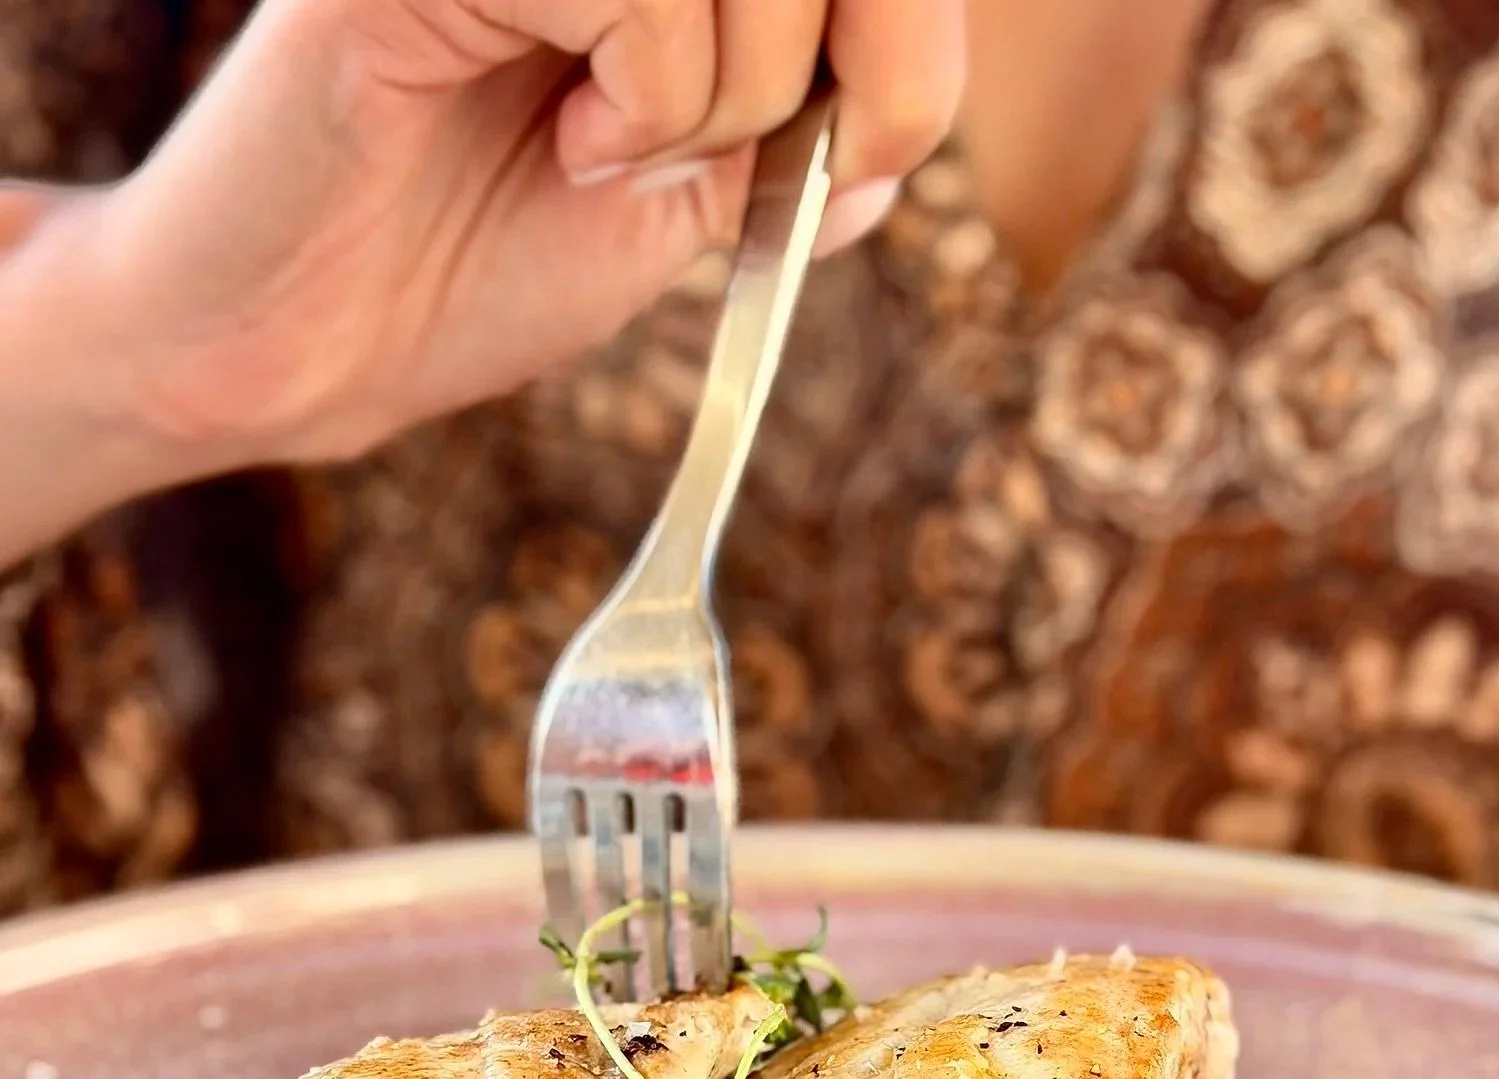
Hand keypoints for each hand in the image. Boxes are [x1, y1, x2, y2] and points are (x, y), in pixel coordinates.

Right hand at [62, 0, 963, 469]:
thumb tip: (898, 132)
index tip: (865, 146)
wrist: (304, 347)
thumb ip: (787, 142)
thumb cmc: (471, 271)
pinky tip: (571, 136)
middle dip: (855, 56)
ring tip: (613, 149)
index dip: (917, 32)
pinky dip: (653, 91)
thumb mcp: (681, 206)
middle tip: (746, 160)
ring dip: (730, 92)